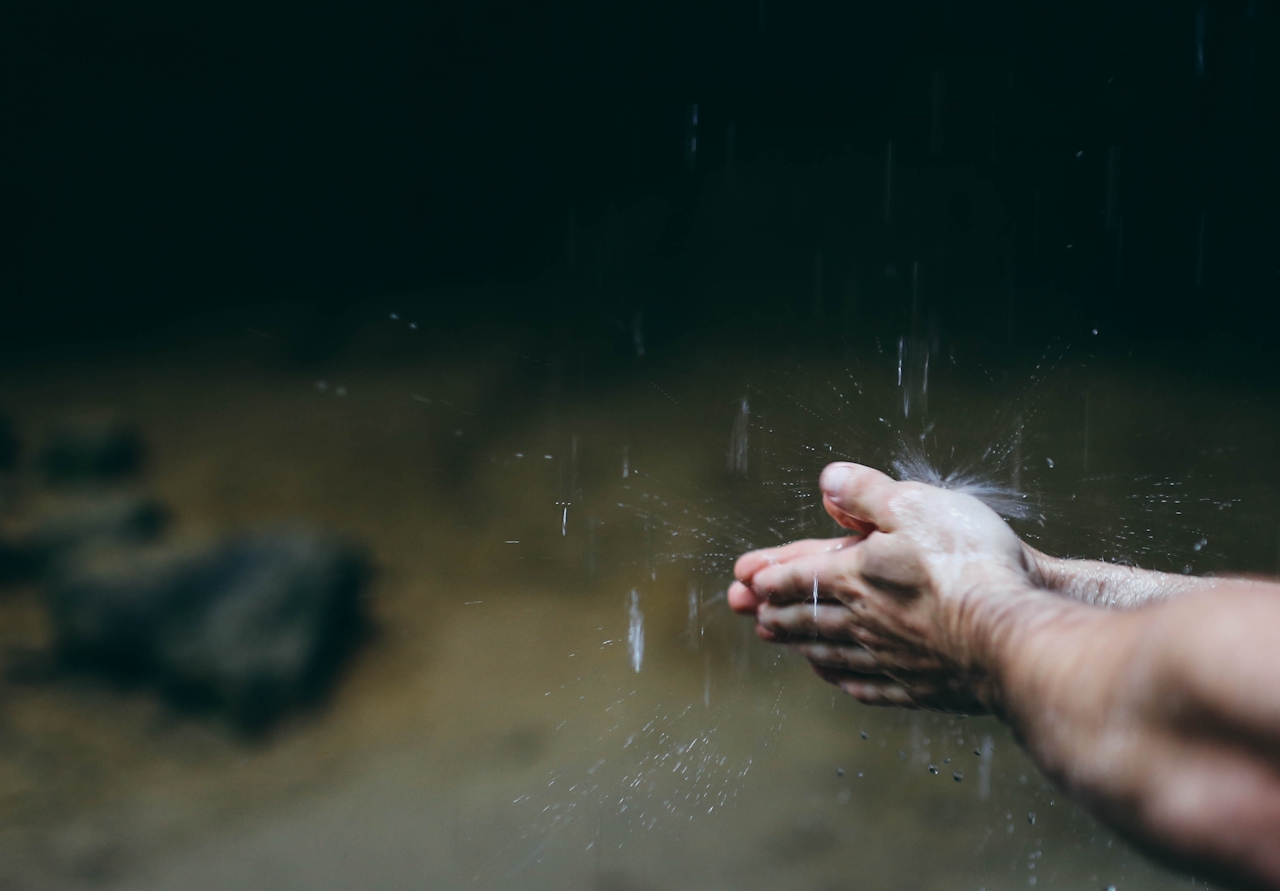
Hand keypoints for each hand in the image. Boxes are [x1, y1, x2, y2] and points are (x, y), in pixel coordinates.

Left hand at [728, 462, 1045, 713]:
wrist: (1013, 636)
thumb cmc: (968, 565)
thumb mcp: (915, 504)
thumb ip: (867, 492)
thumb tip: (829, 480)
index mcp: (857, 575)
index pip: (801, 575)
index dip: (771, 574)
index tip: (745, 581)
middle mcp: (865, 621)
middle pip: (809, 617)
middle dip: (775, 613)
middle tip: (749, 616)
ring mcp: (891, 659)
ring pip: (832, 652)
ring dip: (801, 645)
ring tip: (781, 642)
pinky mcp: (920, 688)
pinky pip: (870, 686)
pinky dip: (845, 680)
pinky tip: (841, 680)